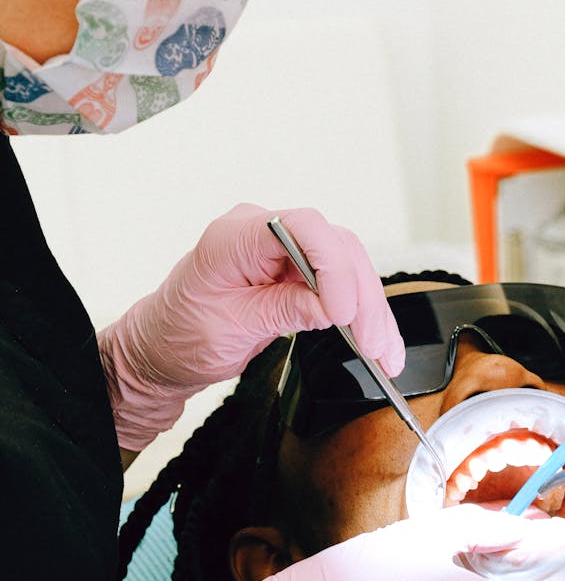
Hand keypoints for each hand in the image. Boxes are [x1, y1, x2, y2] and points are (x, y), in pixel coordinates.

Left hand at [98, 204, 403, 450]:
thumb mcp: (230, 330)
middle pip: (334, 247)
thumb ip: (283, 311)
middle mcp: (262, 233)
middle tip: (375, 345)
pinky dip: (361, 314)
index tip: (340, 312)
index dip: (330, 265)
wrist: (163, 349)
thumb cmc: (179, 335)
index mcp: (233, 237)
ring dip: (371, 310)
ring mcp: (282, 250)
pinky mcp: (297, 271)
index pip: (300, 226)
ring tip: (386, 353)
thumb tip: (333, 308)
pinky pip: (340, 284)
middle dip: (361, 297)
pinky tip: (378, 342)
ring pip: (347, 265)